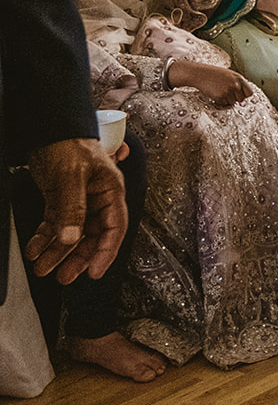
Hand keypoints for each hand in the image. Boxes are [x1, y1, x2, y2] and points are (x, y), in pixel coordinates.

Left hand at [24, 138, 127, 283]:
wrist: (48, 129)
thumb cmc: (67, 144)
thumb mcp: (71, 177)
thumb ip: (72, 208)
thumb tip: (71, 237)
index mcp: (110, 191)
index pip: (114, 227)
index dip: (106, 251)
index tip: (95, 271)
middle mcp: (98, 198)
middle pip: (92, 235)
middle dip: (76, 257)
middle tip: (63, 276)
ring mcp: (80, 200)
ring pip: (72, 234)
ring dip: (57, 252)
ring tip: (43, 267)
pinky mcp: (61, 200)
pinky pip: (55, 225)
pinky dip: (44, 238)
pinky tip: (35, 248)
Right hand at [167, 60, 252, 104]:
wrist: (199, 74)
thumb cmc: (214, 74)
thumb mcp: (229, 75)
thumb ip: (238, 83)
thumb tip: (245, 95)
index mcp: (239, 78)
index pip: (250, 93)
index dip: (244, 95)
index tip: (239, 95)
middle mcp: (235, 85)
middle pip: (241, 99)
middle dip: (234, 98)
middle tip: (225, 92)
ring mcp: (228, 91)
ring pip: (232, 103)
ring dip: (226, 100)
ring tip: (219, 91)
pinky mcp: (220, 96)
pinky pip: (223, 104)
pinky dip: (219, 101)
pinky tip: (214, 93)